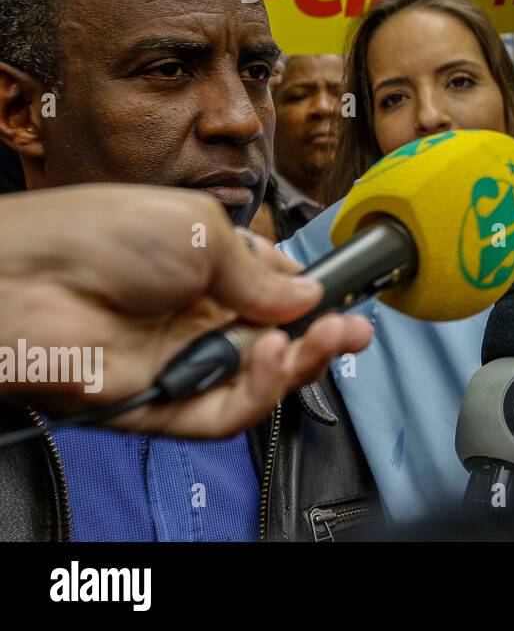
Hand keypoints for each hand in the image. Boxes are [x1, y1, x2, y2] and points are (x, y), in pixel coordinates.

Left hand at [0, 185, 371, 436]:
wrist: (26, 280)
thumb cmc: (97, 235)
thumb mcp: (202, 229)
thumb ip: (262, 272)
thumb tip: (308, 296)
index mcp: (210, 268)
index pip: (279, 290)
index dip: (314, 295)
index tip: (345, 293)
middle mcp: (200, 317)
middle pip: (281, 340)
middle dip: (325, 335)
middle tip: (352, 329)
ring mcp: (184, 362)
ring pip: (262, 381)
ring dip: (301, 363)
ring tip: (326, 339)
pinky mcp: (164, 406)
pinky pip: (226, 412)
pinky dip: (258, 391)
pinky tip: (270, 357)